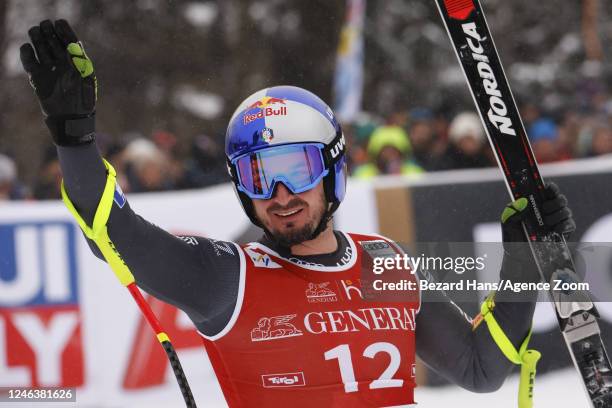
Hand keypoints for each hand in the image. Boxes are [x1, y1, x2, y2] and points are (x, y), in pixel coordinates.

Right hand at [20, 19, 96, 145]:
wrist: (71, 119)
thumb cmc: (83, 99)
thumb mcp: (85, 77)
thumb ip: (79, 60)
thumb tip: (75, 42)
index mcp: (76, 62)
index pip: (69, 41)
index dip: (64, 31)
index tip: (59, 22)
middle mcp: (62, 64)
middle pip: (53, 42)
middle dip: (49, 32)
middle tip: (45, 25)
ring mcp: (50, 70)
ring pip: (41, 49)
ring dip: (38, 39)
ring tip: (35, 31)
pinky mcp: (37, 78)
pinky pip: (29, 62)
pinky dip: (26, 54)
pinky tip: (27, 47)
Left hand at [501, 182, 575, 257]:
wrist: (519, 258)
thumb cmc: (513, 238)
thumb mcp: (507, 224)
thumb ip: (512, 212)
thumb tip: (522, 202)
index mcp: (536, 204)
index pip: (547, 191)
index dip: (551, 188)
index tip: (548, 189)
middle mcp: (548, 211)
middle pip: (560, 199)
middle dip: (555, 202)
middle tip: (545, 209)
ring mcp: (556, 221)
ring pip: (566, 211)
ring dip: (558, 214)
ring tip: (546, 222)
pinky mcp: (563, 233)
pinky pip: (570, 225)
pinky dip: (565, 225)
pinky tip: (557, 229)